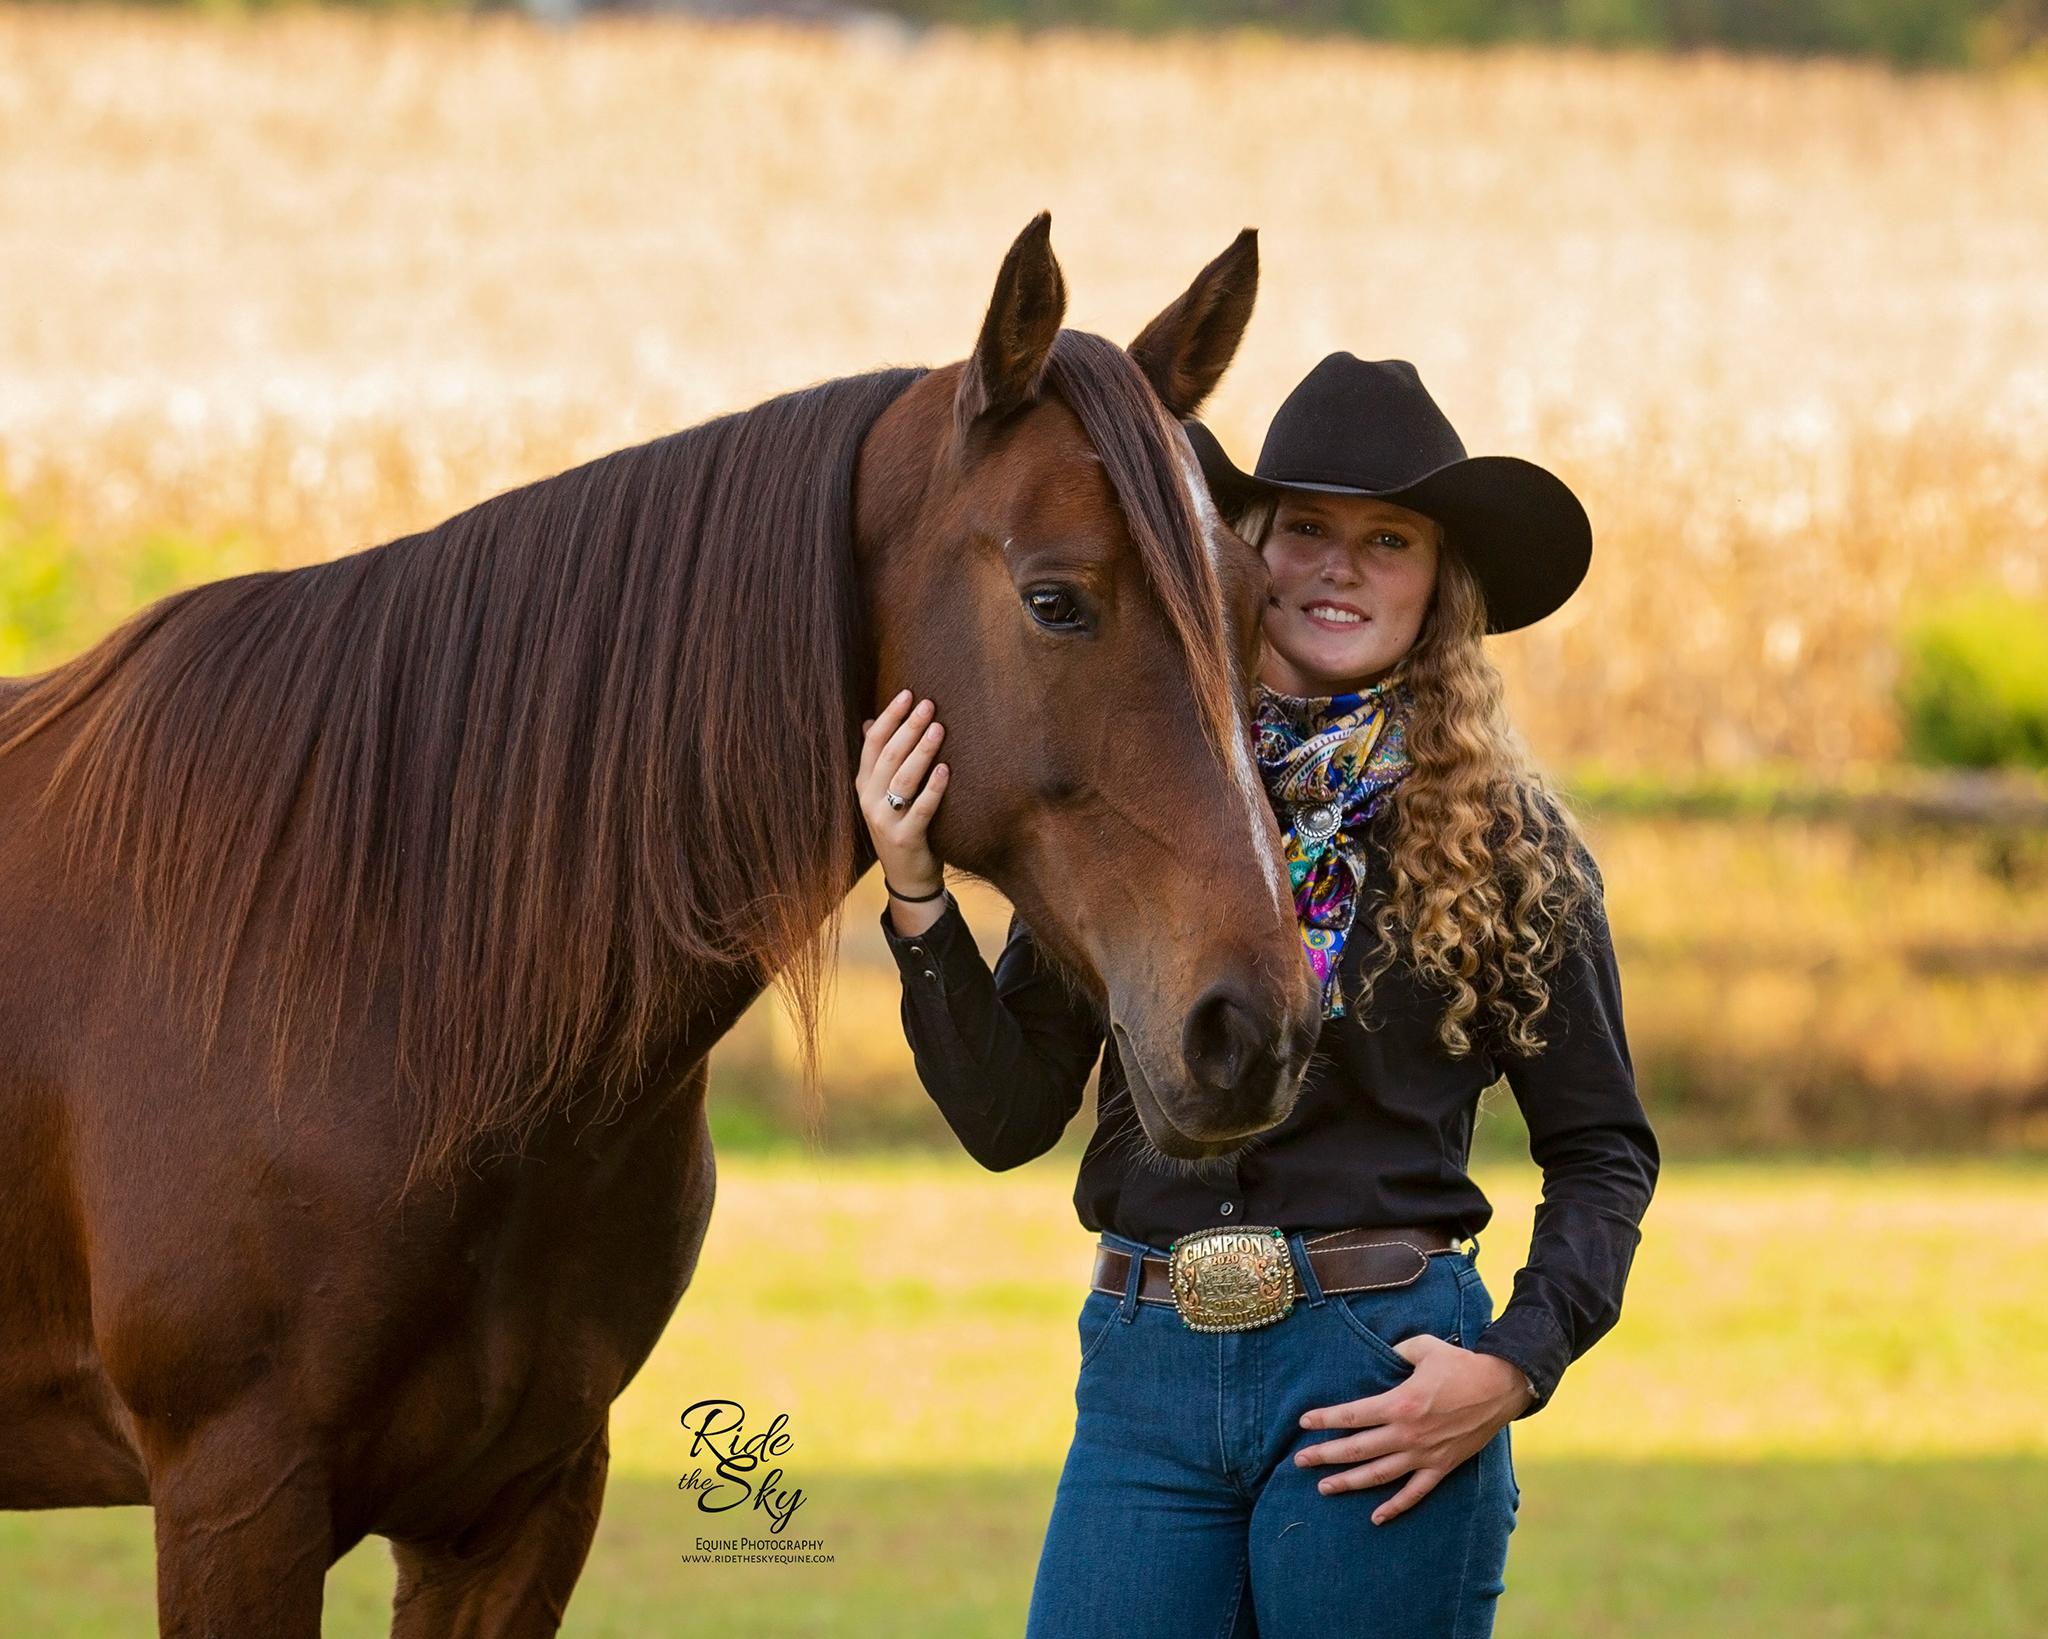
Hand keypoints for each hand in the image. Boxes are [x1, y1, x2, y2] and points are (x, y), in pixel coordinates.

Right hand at [857, 690, 949, 936]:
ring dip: (921, 751)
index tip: (908, 694)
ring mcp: (885, 821)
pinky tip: (946, 769)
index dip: (889, 717)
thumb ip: (879, 761)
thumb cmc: (902, 826)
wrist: (907, 877)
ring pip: (903, 779)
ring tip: (939, 728)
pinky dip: (933, 788)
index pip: (872, 743)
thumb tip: (868, 721)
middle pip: (889, 756)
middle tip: (929, 704)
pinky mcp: (905, 839)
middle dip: (909, 727)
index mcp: (864, 784)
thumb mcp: (884, 794)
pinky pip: (920, 809)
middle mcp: (869, 800)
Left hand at [1293, 1334, 1531, 1524]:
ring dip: (1349, 1482)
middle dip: (1325, 1455)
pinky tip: (1376, 1517)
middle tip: (1300, 1461)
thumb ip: (1396, 1350)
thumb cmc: (1460, 1364)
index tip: (1303, 1422)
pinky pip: (1415, 1493)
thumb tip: (1379, 1354)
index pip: (1352, 1415)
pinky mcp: (1442, 1467)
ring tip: (1324, 1487)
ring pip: (1379, 1475)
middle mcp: (1408, 1434)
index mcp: (1400, 1404)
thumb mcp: (1423, 1347)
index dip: (1325, 1419)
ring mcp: (1425, 1454)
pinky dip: (1395, 1507)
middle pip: (1357, 1449)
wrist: (1500, 1387)